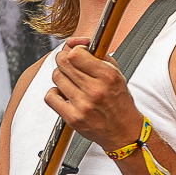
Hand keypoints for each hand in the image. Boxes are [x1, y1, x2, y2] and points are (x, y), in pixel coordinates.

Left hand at [45, 36, 142, 150]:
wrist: (124, 132)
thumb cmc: (119, 102)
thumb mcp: (116, 74)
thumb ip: (97, 55)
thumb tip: (74, 42)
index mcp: (107, 76)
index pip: (76, 54)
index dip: (74, 50)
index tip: (77, 54)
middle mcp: (95, 90)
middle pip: (63, 63)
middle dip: (64, 60)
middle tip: (69, 65)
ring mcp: (83, 105)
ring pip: (56, 77)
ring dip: (61, 77)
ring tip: (71, 82)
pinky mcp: (73, 118)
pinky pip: (51, 97)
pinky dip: (55, 93)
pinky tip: (64, 95)